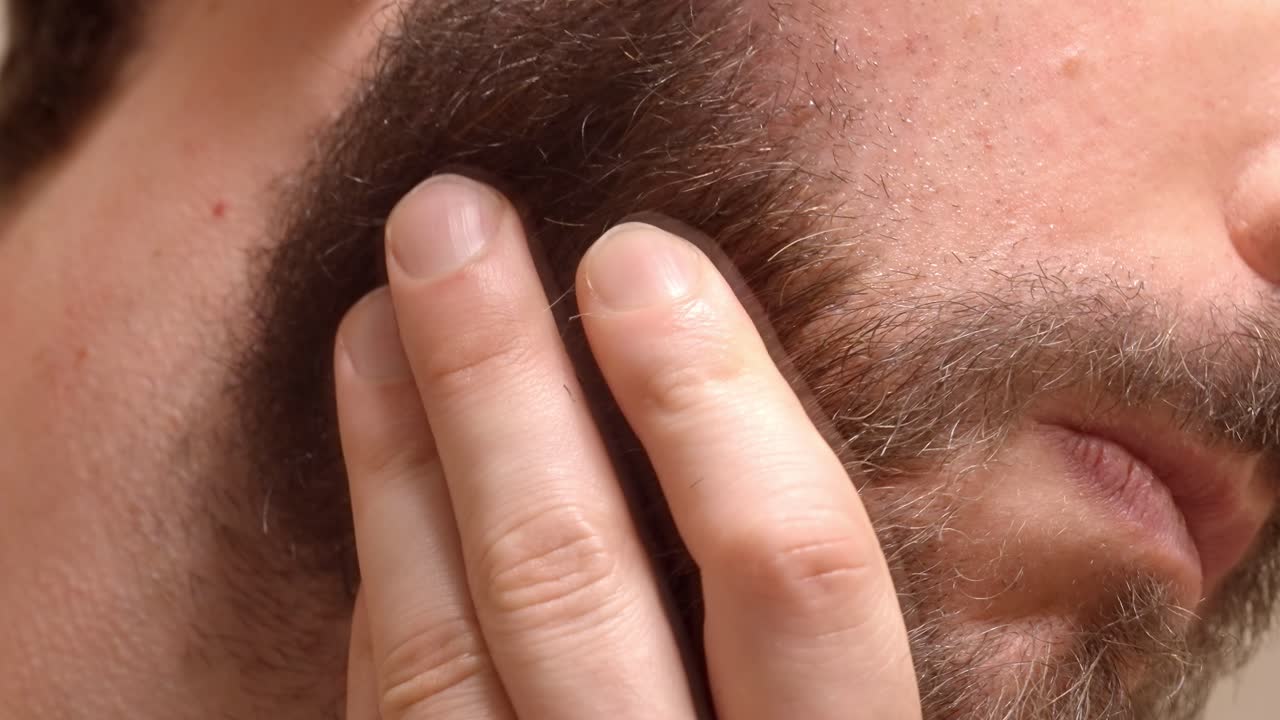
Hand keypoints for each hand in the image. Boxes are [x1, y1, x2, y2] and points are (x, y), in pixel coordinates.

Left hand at [333, 175, 921, 718]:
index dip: (714, 405)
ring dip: (399, 468)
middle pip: (567, 589)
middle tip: (449, 221)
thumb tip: (723, 388)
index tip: (639, 256)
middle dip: (497, 388)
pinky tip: (385, 482)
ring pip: (439, 657)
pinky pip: (397, 712)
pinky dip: (387, 588)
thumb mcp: (858, 708)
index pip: (794, 574)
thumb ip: (814, 614)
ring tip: (372, 319)